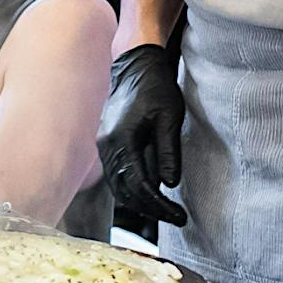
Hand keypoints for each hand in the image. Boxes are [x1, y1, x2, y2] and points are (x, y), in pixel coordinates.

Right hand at [98, 42, 187, 225]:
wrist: (134, 65)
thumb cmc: (155, 88)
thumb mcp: (169, 118)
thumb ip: (168, 151)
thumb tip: (168, 183)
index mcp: (122, 140)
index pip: (139, 185)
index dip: (159, 205)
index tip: (180, 217)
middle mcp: (107, 145)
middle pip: (125, 191)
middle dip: (150, 208)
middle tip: (176, 217)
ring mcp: (103, 144)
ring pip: (117, 185)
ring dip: (139, 201)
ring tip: (165, 209)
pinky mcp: (106, 142)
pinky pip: (115, 174)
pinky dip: (131, 188)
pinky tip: (150, 191)